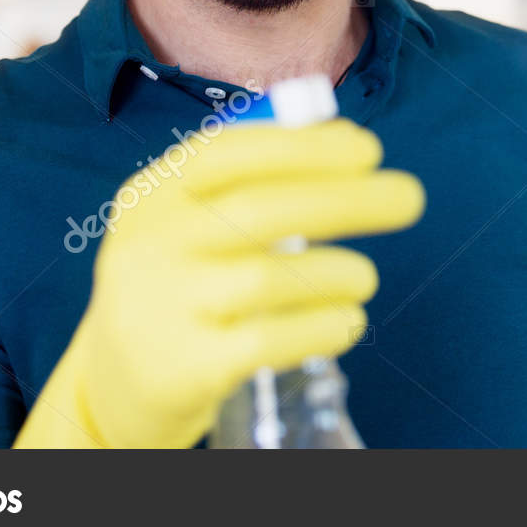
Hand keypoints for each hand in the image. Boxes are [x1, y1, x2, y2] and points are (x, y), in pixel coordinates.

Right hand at [14, 119, 422, 447]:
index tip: (368, 148)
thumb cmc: (183, 283)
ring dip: (337, 271)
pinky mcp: (183, 367)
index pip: (227, 152)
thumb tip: (349, 142)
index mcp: (153, 196)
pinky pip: (268, 340)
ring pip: (268, 278)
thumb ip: (256, 181)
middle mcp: (150, 245)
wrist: (117, 383)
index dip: (304, 146)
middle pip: (259, 210)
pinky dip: (323, 325)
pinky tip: (347, 320)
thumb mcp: (193, 222)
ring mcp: (162, 308)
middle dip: (346, 198)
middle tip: (409, 197)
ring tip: (365, 277)